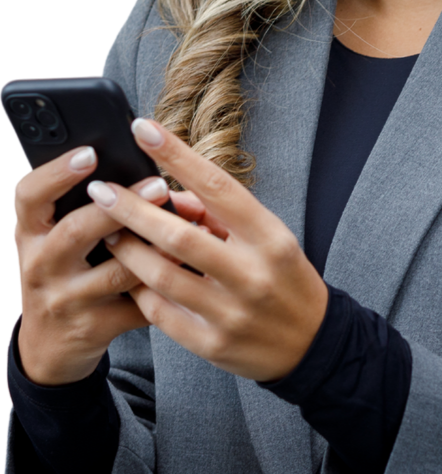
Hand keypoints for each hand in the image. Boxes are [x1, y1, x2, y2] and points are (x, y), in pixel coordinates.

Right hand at [13, 147, 173, 385]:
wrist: (48, 347)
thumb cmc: (61, 274)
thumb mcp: (52, 241)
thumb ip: (78, 209)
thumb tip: (136, 167)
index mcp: (30, 233)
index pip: (29, 195)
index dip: (57, 172)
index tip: (90, 153)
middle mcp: (40, 265)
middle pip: (76, 231)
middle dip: (121, 207)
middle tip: (159, 185)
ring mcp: (65, 300)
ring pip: (114, 273)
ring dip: (155, 250)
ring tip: (189, 230)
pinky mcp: (93, 328)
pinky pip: (137, 306)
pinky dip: (167, 288)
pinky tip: (191, 272)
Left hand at [88, 118, 329, 381]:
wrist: (311, 343)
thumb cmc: (283, 277)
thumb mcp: (267, 237)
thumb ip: (219, 215)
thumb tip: (169, 196)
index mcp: (269, 237)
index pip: (217, 186)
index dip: (176, 156)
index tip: (143, 129)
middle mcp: (251, 274)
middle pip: (178, 234)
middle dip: (131, 209)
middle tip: (99, 190)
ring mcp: (231, 312)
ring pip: (161, 275)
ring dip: (127, 250)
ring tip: (108, 232)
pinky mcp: (211, 344)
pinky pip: (160, 312)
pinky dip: (139, 289)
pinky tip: (127, 275)